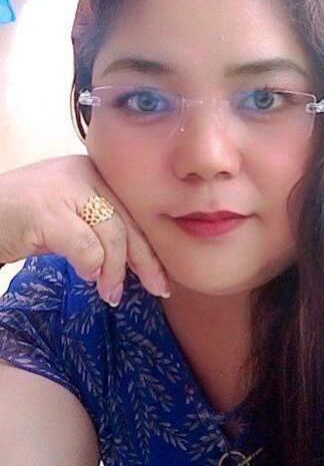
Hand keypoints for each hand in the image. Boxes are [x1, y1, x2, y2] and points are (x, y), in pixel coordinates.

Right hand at [0, 155, 170, 305]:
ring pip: (112, 235)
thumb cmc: (21, 220)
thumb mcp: (69, 220)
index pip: (133, 213)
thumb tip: (136, 263)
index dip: (150, 247)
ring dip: (114, 271)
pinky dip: (90, 266)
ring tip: (109, 293)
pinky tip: (85, 276)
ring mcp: (64, 188)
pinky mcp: (46, 209)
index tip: (161, 278)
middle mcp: (84, 172)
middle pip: (129, 222)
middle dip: (145, 262)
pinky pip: (85, 247)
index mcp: (93, 173)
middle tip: (156, 289)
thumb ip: (100, 231)